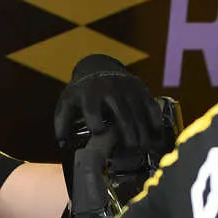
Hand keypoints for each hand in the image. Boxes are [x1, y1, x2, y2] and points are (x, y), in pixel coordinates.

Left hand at [53, 54, 168, 157]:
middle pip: (122, 115)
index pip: (92, 109)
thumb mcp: (69, 101)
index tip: (100, 134)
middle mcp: (110, 89)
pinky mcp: (141, 90)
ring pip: (139, 114)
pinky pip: (152, 108)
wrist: (99, 67)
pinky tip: (156, 136)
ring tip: (143, 148)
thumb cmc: (83, 91)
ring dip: (143, 133)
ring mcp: (128, 89)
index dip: (96, 123)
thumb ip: (62, 121)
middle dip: (128, 134)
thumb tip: (62, 143)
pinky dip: (155, 123)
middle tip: (131, 149)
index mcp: (89, 93)